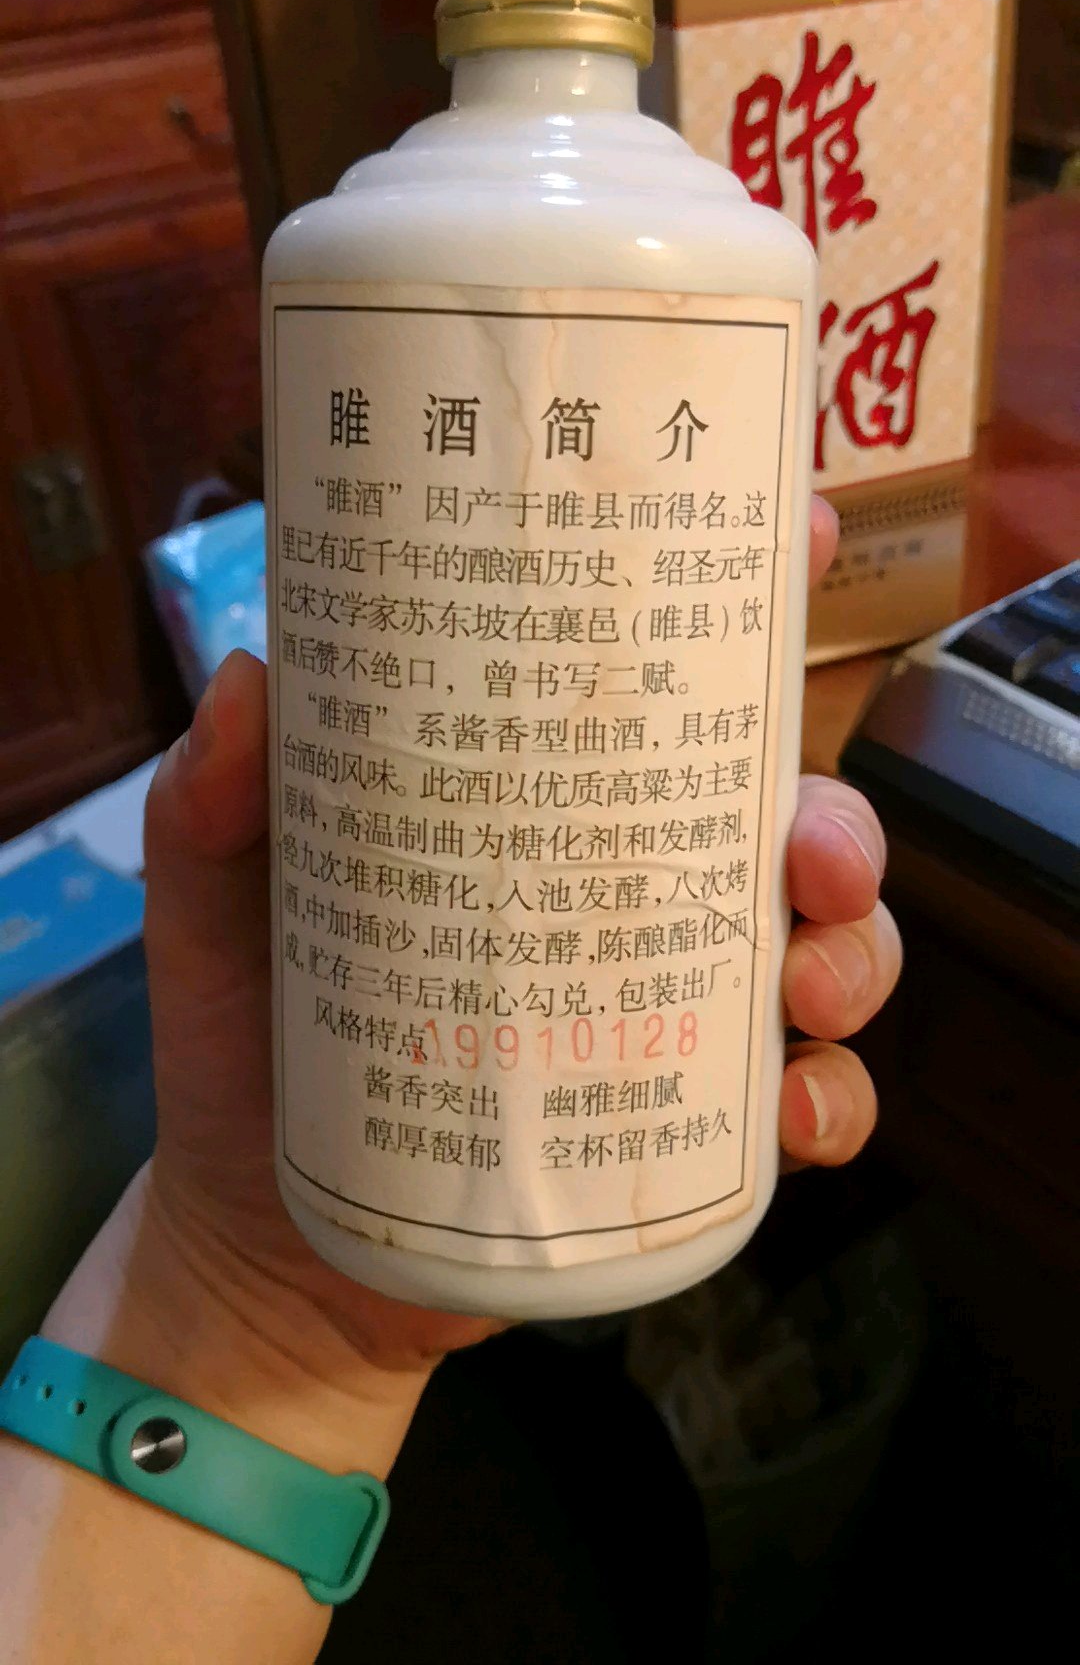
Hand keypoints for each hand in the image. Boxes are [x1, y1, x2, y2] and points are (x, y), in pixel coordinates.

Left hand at [140, 495, 898, 1379]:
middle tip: (810, 849)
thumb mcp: (214, 899)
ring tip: (806, 983)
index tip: (804, 538)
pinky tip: (791, 1115)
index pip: (656, 686)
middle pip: (776, 820)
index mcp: (539, 802)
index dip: (744, 604)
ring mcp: (663, 1007)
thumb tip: (248, 681)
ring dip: (853, 952)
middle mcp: (623, 888)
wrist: (262, 1238)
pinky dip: (830, 1102)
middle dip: (832, 818)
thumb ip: (212, 801)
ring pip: (820, 949)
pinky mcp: (676, 1126)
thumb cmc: (249, 1036)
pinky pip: (799, 1106)